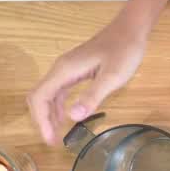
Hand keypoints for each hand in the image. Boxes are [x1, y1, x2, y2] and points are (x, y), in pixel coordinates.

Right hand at [27, 14, 149, 144]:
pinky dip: (58, 106)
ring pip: (48, 94)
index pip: (40, 98)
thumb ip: (92, 96)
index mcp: (65, 70)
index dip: (41, 121)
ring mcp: (67, 68)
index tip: (50, 140)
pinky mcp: (75, 69)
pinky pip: (59, 90)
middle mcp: (60, 69)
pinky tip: (66, 117)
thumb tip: (72, 117)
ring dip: (49, 114)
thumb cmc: (124, 51)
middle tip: (52, 141)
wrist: (131, 29)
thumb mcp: (112, 77)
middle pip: (39, 97)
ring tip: (57, 134)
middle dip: (41, 120)